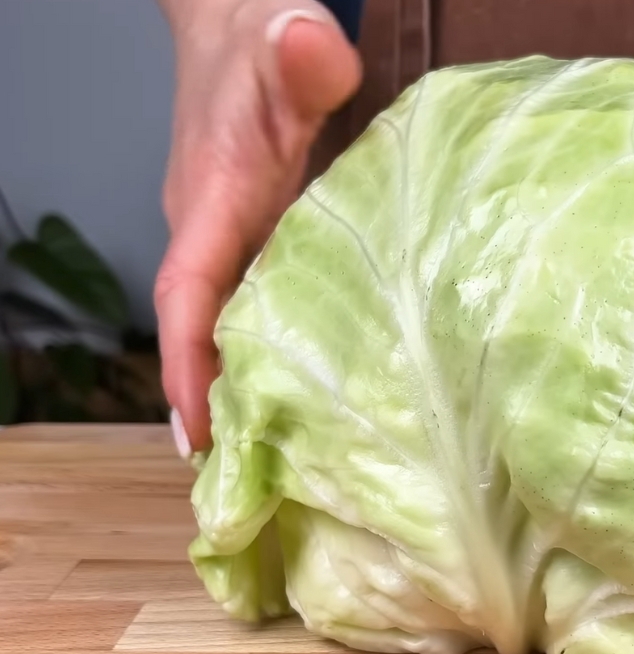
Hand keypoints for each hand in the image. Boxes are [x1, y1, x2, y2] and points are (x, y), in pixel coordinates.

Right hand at [156, 0, 361, 454]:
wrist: (243, 31)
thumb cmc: (264, 41)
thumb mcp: (284, 36)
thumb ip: (300, 54)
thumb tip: (312, 51)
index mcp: (211, 203)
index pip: (187, 294)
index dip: (189, 365)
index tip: (198, 434)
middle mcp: (211, 240)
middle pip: (202, 339)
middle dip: (215, 411)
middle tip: (243, 492)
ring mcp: (232, 252)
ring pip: (228, 339)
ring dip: (243, 402)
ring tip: (273, 480)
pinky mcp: (258, 255)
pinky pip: (257, 323)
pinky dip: (273, 371)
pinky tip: (310, 416)